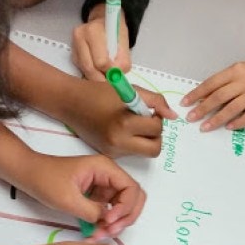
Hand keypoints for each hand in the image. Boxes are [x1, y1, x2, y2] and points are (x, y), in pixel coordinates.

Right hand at [4, 42, 175, 157]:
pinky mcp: (108, 154)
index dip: (157, 117)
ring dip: (145, 139)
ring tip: (132, 123)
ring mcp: (113, 151)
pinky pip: (130, 152)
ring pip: (143, 152)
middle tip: (146, 121)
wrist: (71, 103)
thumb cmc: (100, 93)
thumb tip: (173, 116)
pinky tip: (122, 129)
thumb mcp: (131, 90)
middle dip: (155, 135)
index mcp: (124, 124)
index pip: (156, 129)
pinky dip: (133, 141)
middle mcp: (118, 143)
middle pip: (154, 149)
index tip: (147, 109)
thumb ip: (156, 102)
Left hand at [20, 153, 145, 238]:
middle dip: (126, 216)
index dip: (126, 207)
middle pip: (133, 197)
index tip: (109, 221)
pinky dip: (106, 222)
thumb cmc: (46, 180)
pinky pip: (110, 210)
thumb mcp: (68, 199)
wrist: (28, 174)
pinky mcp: (97, 194)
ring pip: (123, 206)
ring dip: (117, 222)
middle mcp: (109, 175)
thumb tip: (107, 222)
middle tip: (110, 231)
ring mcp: (104, 185)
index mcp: (105, 168)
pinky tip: (95, 232)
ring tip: (100, 234)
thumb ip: (92, 211)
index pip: (131, 188)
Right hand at [72, 3, 130, 80]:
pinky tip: (98, 69)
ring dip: (96, 77)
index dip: (110, 71)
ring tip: (106, 75)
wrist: (102, 22)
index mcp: (93, 31)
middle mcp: (79, 37)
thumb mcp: (124, 42)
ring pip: (85, 71)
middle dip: (102, 78)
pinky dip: (91, 73)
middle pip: (90, 69)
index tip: (117, 74)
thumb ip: (123, 60)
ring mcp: (74, 46)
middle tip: (111, 82)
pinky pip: (82, 69)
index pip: (101, 62)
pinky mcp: (72, 54)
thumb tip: (116, 77)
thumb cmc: (114, 31)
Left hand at [180, 55, 244, 130]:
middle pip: (219, 97)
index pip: (211, 83)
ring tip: (204, 127)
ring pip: (232, 108)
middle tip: (191, 118)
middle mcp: (243, 82)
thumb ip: (222, 82)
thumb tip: (202, 97)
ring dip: (216, 119)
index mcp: (234, 71)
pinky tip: (227, 127)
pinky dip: (238, 122)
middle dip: (203, 108)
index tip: (185, 103)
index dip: (197, 94)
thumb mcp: (237, 70)